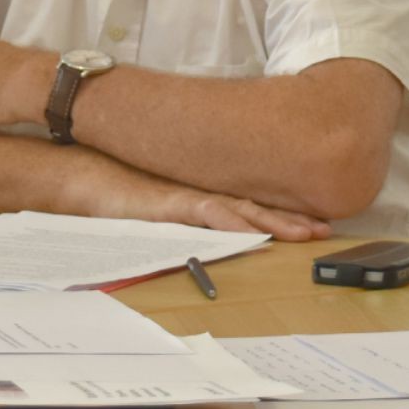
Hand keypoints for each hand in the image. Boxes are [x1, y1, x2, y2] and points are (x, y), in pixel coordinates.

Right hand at [85, 168, 332, 241]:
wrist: (83, 176)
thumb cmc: (120, 191)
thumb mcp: (165, 208)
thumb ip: (192, 216)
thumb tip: (221, 229)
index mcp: (207, 195)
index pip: (256, 206)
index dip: (288, 215)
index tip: (319, 224)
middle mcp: (204, 193)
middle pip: (257, 208)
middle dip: (293, 220)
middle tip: (326, 229)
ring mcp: (189, 197)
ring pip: (240, 210)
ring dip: (272, 222)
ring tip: (303, 232)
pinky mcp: (168, 204)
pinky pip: (205, 213)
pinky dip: (229, 224)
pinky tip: (251, 232)